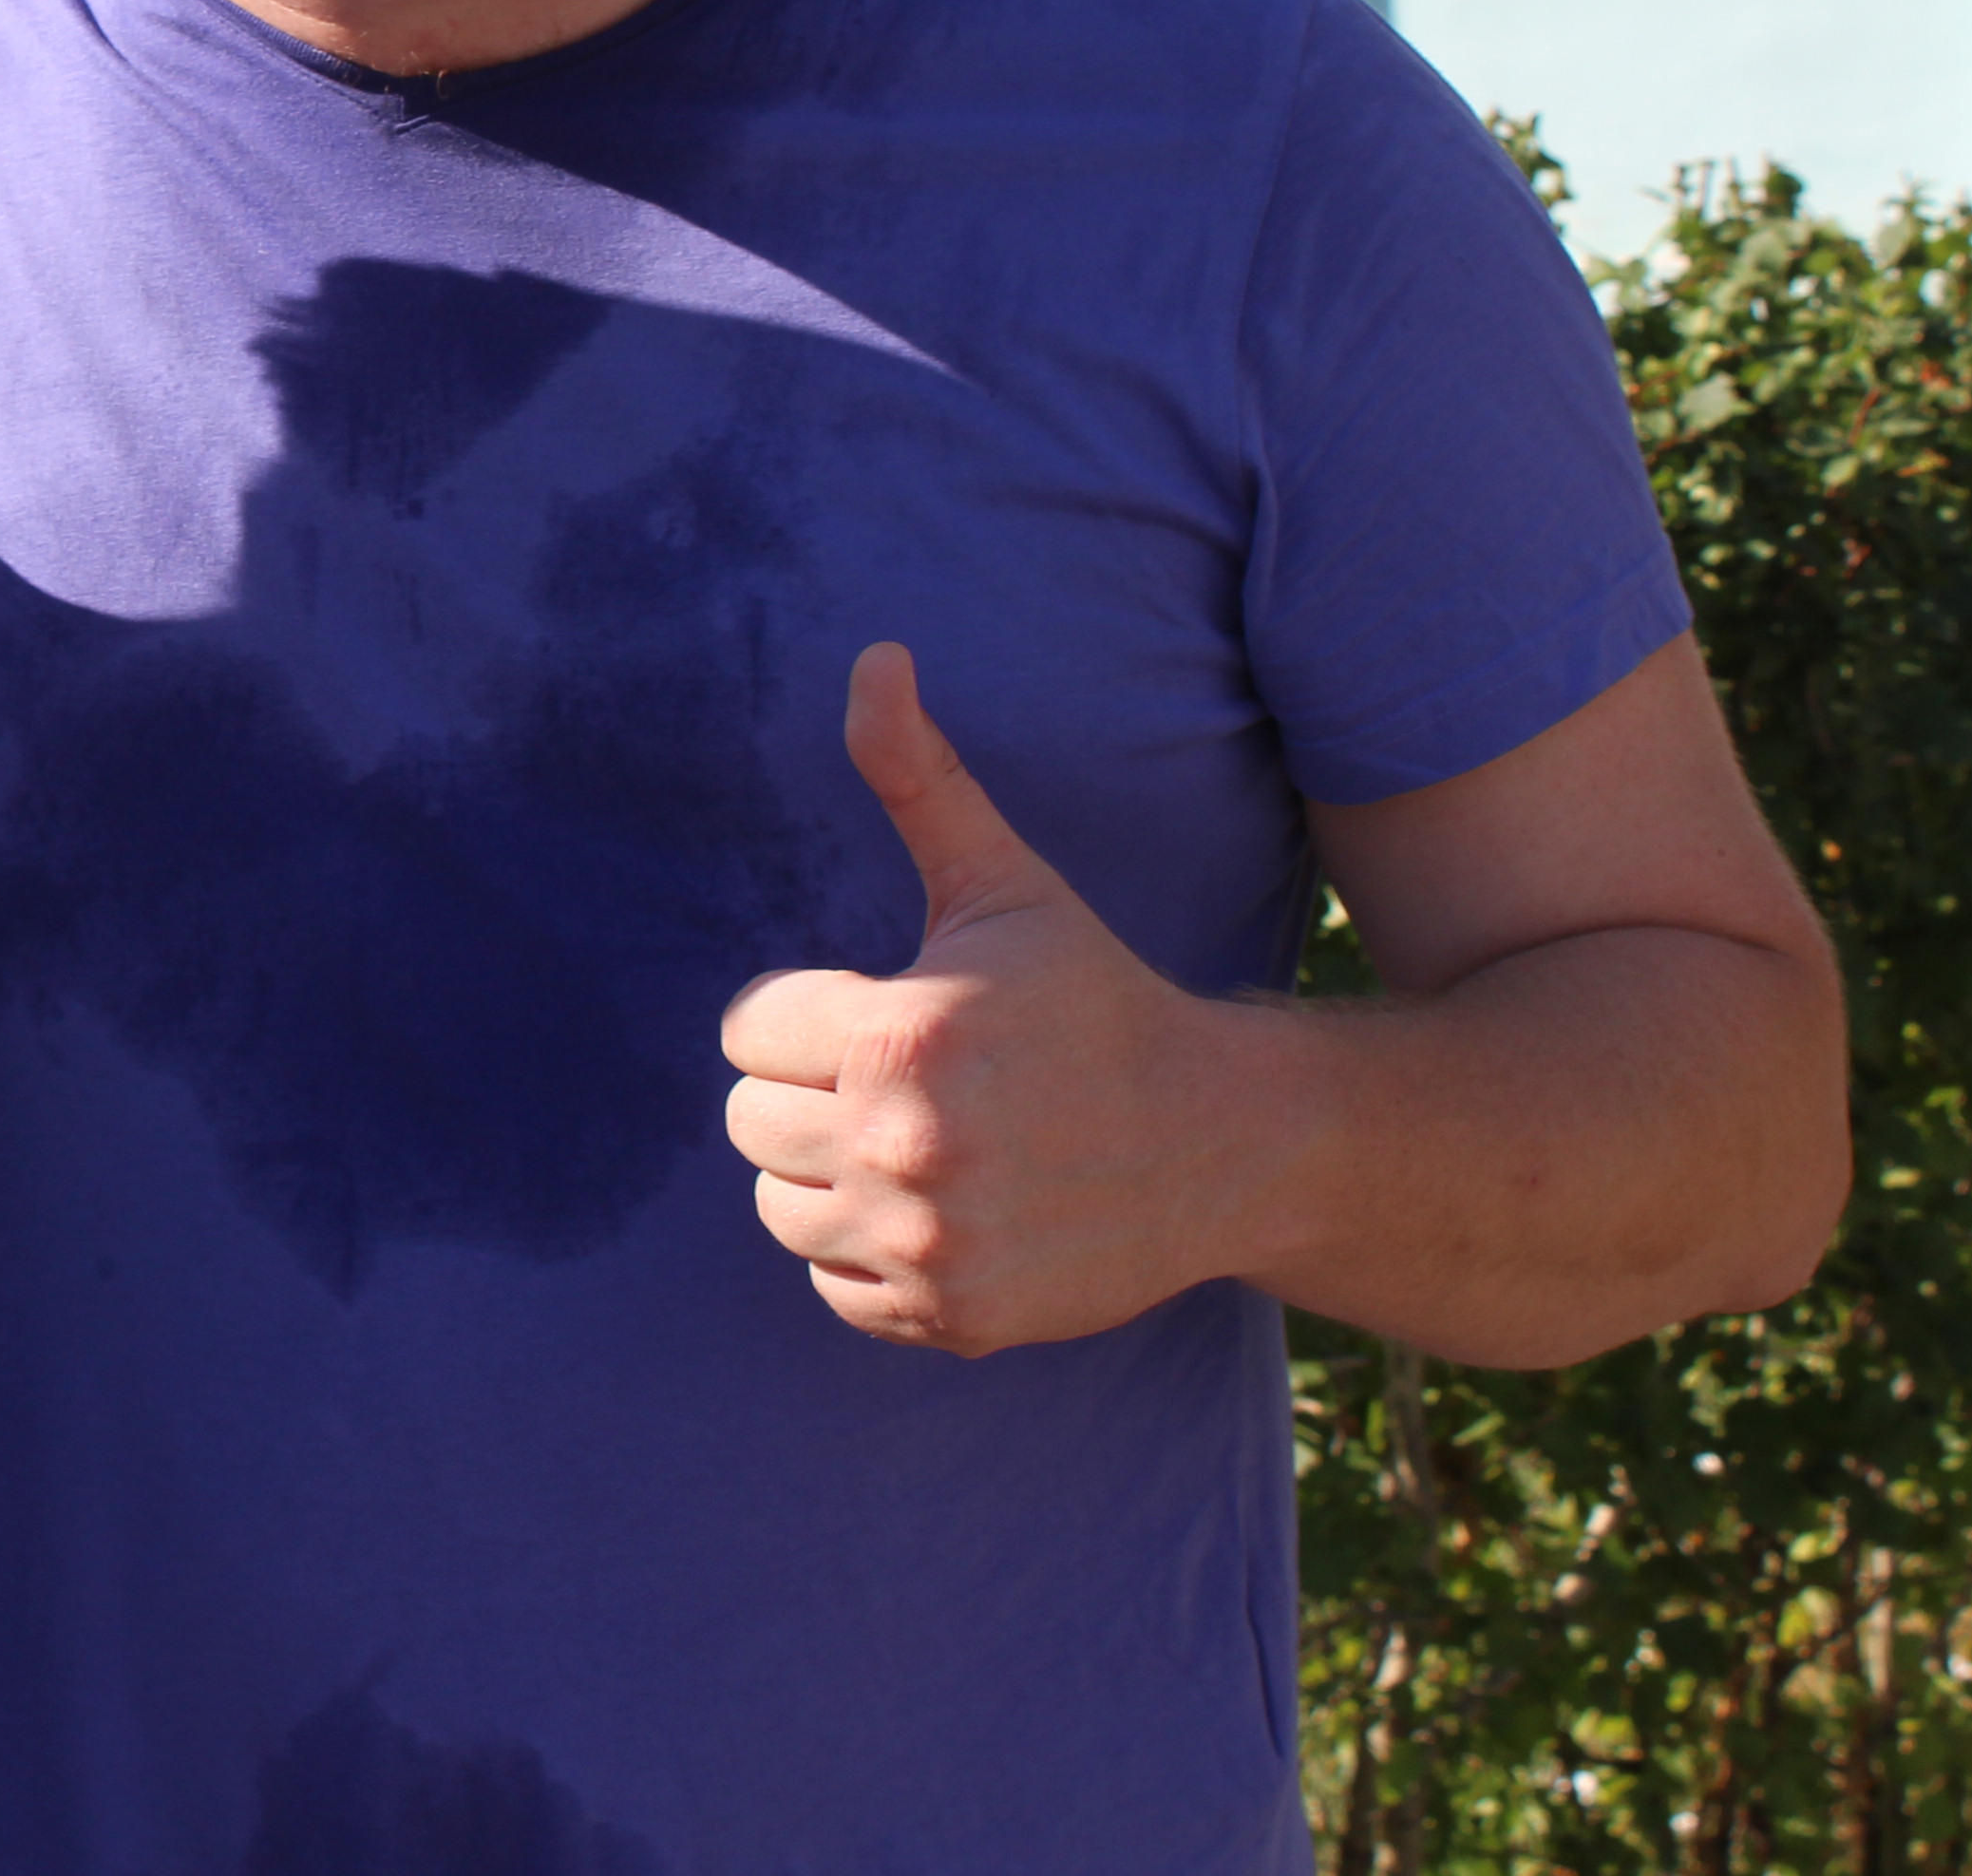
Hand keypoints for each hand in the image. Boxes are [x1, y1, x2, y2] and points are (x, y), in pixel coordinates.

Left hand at [716, 645, 1258, 1356]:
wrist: (1224, 1141)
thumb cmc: (1096, 1000)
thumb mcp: (1005, 884)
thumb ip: (918, 776)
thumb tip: (873, 655)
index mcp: (898, 1036)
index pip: (747, 1032)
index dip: (811, 1013)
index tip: (887, 1012)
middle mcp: (903, 1148)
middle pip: (748, 1124)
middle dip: (810, 1093)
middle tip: (902, 1080)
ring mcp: (928, 1244)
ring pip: (779, 1211)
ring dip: (828, 1177)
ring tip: (919, 1140)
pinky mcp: (953, 1316)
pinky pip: (836, 1289)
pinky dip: (870, 1257)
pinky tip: (943, 1208)